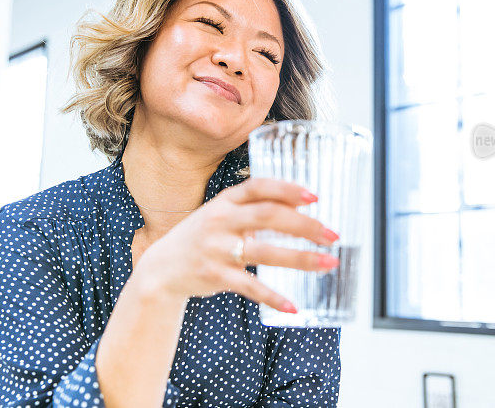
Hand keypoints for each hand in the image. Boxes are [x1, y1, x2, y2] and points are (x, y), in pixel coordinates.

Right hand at [134, 177, 339, 313]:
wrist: (161, 269)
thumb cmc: (202, 237)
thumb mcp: (222, 215)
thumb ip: (255, 209)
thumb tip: (301, 207)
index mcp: (225, 201)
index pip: (258, 187)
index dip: (287, 189)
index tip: (314, 196)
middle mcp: (220, 221)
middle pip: (268, 216)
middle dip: (305, 225)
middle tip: (333, 235)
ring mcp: (217, 249)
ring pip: (265, 252)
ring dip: (301, 259)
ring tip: (329, 263)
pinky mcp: (215, 276)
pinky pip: (250, 287)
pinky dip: (273, 297)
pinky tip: (293, 306)